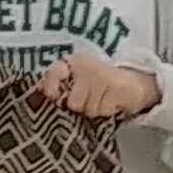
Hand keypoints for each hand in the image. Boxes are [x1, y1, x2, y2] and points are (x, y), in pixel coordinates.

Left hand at [34, 52, 161, 120]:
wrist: (135, 82)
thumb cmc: (100, 83)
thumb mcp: (79, 80)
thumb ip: (59, 85)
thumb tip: (37, 95)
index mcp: (73, 62)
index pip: (54, 72)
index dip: (51, 86)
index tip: (53, 96)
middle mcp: (86, 66)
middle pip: (72, 102)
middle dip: (80, 106)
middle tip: (90, 98)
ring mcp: (101, 75)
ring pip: (87, 109)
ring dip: (94, 109)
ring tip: (102, 99)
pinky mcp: (116, 87)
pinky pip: (103, 110)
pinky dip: (107, 110)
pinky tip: (112, 101)